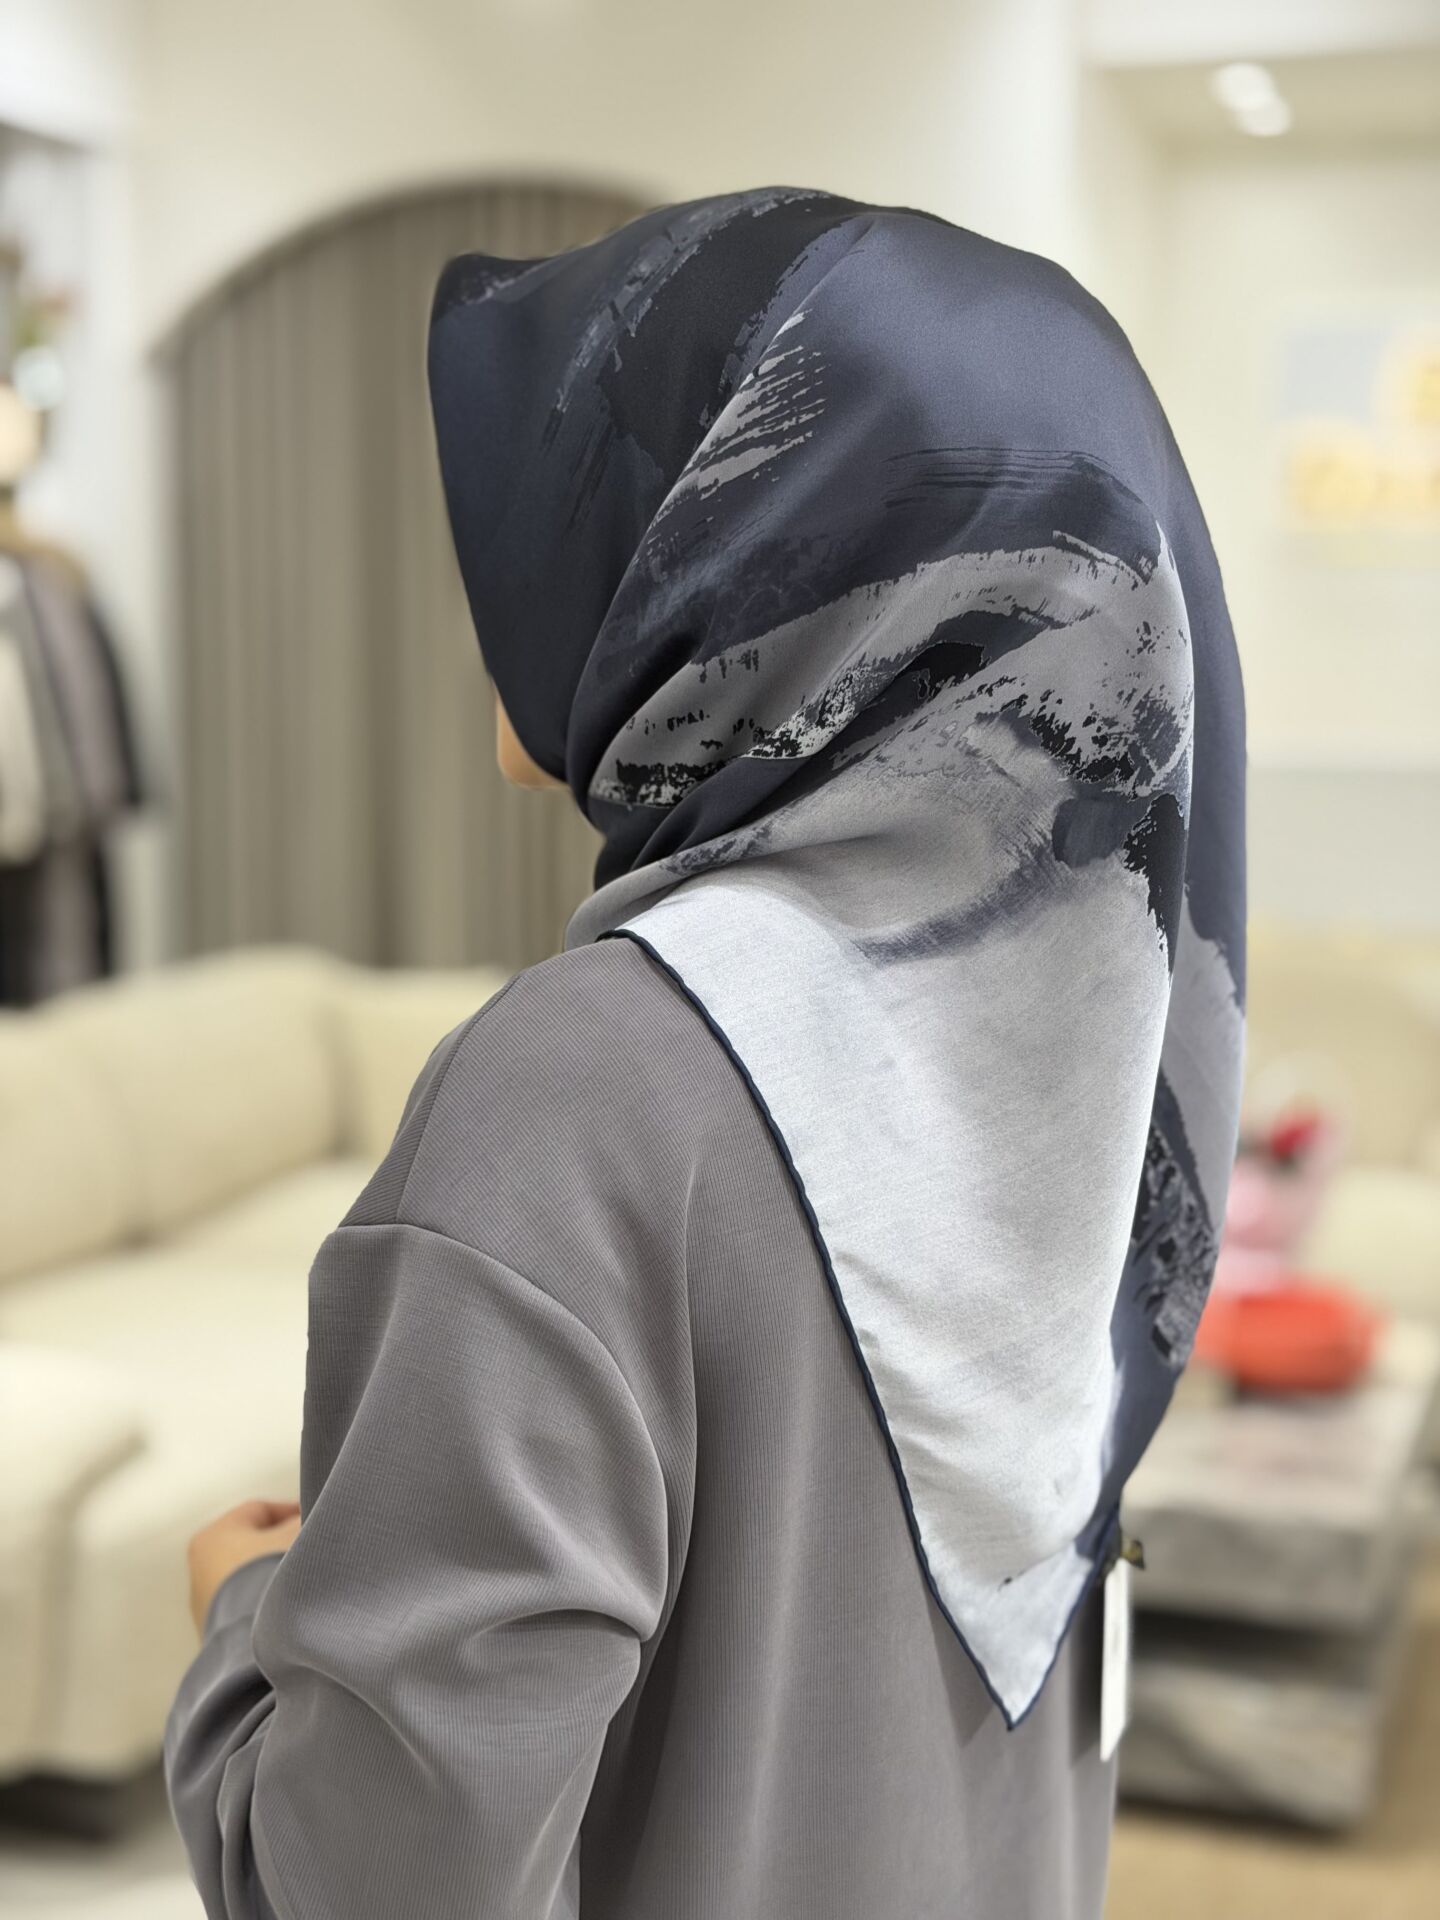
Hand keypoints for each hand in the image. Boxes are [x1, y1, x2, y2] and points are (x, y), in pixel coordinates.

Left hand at [187, 1498, 301, 1635]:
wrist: (248, 1639)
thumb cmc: (266, 1577)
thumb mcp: (292, 1536)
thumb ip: (300, 1522)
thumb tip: (310, 1519)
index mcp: (214, 1535)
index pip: (260, 1511)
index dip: (291, 1511)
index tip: (315, 1518)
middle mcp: (201, 1566)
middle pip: (252, 1544)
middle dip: (281, 1545)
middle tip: (310, 1548)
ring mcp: (206, 1603)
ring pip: (250, 1577)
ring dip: (274, 1576)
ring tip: (304, 1581)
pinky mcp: (216, 1631)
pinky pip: (248, 1605)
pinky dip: (266, 1602)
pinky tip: (289, 1607)